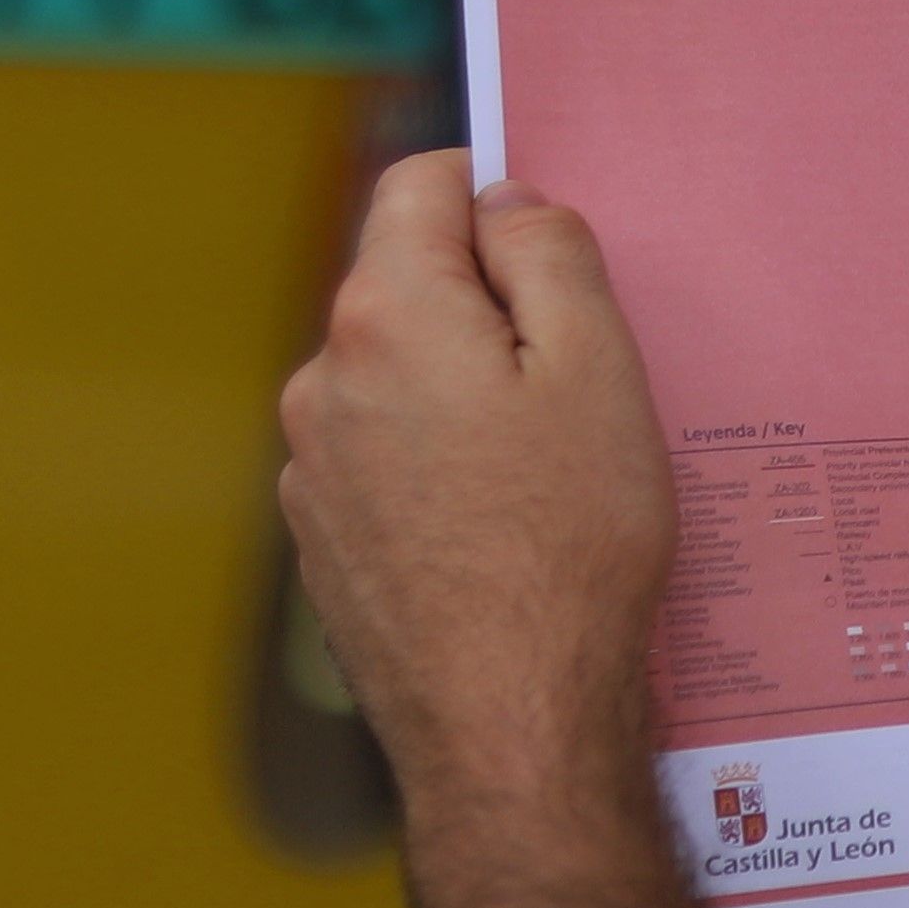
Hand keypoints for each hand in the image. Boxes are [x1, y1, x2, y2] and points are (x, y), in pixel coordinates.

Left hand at [279, 154, 678, 843]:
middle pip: (408, 286)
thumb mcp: (598, 369)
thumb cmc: (570, 545)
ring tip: (546, 475)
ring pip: (397, 378)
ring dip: (461, 395)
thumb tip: (503, 198)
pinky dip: (438, 469)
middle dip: (486, 309)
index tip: (554, 258)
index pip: (421, 183)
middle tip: (576, 384)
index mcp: (385, 315)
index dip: (495, 198)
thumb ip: (548, 254)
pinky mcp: (320, 542)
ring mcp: (310, 469)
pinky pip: (385, 461)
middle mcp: (322, 380)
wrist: (509, 723)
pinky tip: (502, 531)